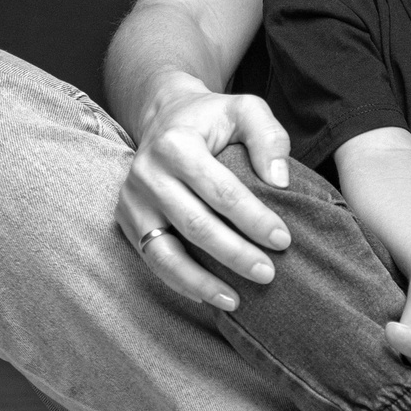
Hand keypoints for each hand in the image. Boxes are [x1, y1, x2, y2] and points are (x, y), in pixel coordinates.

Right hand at [114, 75, 293, 310]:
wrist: (165, 117)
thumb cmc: (213, 118)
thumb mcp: (246, 109)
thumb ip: (269, 138)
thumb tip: (280, 182)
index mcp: (175, 143)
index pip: (221, 190)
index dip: (253, 219)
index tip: (283, 240)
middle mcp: (146, 173)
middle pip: (195, 225)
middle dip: (234, 254)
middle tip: (268, 273)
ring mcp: (132, 200)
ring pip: (165, 252)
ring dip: (201, 282)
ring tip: (236, 300)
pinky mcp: (128, 220)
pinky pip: (153, 260)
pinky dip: (180, 282)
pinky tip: (208, 296)